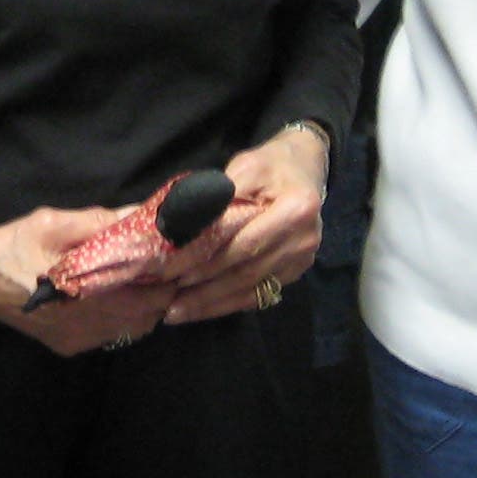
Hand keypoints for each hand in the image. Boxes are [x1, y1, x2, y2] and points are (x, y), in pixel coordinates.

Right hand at [0, 205, 177, 356]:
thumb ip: (102, 223)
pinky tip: (108, 293)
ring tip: (135, 276)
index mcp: (88, 295)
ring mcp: (78, 340)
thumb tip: (143, 215)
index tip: (172, 254)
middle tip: (156, 262)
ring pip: (132, 328)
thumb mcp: (55, 223)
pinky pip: (110, 334)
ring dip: (141, 304)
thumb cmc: (12, 245)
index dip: (168, 274)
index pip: (152, 294)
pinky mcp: (68, 345)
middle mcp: (88, 326)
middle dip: (159, 289)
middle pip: (149, 315)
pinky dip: (120, 316)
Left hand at [163, 127, 326, 325]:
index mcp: (295, 210)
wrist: (305, 167)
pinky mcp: (296, 272)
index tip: (173, 273)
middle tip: (170, 306)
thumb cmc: (271, 164)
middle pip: (246, 273)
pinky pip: (260, 293)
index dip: (207, 262)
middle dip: (205, 292)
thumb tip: (182, 226)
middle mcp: (303, 241)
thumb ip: (219, 194)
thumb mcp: (245, 166)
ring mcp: (302, 260)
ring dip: (213, 304)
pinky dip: (229, 303)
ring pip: (252, 290)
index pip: (243, 244)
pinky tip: (204, 309)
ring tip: (179, 313)